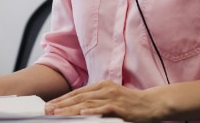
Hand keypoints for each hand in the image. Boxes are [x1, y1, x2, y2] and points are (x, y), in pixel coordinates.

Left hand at [44, 80, 160, 122]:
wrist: (151, 103)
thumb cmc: (131, 103)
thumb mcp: (111, 98)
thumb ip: (96, 100)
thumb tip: (79, 106)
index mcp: (102, 85)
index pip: (78, 92)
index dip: (63, 99)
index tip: (50, 105)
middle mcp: (105, 88)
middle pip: (79, 97)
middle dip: (62, 104)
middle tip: (48, 110)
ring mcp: (112, 96)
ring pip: (87, 103)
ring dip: (71, 109)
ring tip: (58, 113)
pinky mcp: (120, 106)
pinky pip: (104, 109)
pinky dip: (92, 111)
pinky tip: (82, 114)